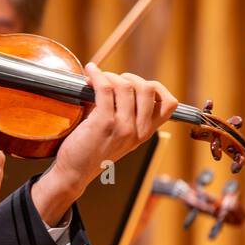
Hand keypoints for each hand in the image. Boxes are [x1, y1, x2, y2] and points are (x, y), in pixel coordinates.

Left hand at [49, 62, 178, 193]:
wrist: (74, 173)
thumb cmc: (92, 152)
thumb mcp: (120, 137)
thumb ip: (128, 117)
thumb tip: (122, 84)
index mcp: (145, 133)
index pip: (169, 104)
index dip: (155, 88)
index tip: (135, 84)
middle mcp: (138, 130)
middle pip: (148, 89)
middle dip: (129, 77)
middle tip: (112, 80)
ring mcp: (123, 127)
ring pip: (126, 86)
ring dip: (110, 75)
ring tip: (97, 77)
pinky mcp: (104, 123)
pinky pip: (105, 89)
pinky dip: (97, 75)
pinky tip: (90, 71)